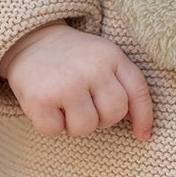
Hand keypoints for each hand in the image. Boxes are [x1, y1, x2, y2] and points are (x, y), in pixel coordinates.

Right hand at [0, 21, 152, 140]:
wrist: (31, 41)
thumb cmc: (73, 59)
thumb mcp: (103, 59)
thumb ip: (121, 84)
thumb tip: (139, 125)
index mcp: (112, 56)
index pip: (137, 90)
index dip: (144, 116)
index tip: (143, 135)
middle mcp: (92, 68)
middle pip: (114, 113)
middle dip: (102, 119)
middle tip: (87, 107)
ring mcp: (67, 82)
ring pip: (86, 127)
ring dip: (74, 124)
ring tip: (65, 105)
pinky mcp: (41, 98)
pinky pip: (55, 131)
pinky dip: (50, 126)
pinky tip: (47, 106)